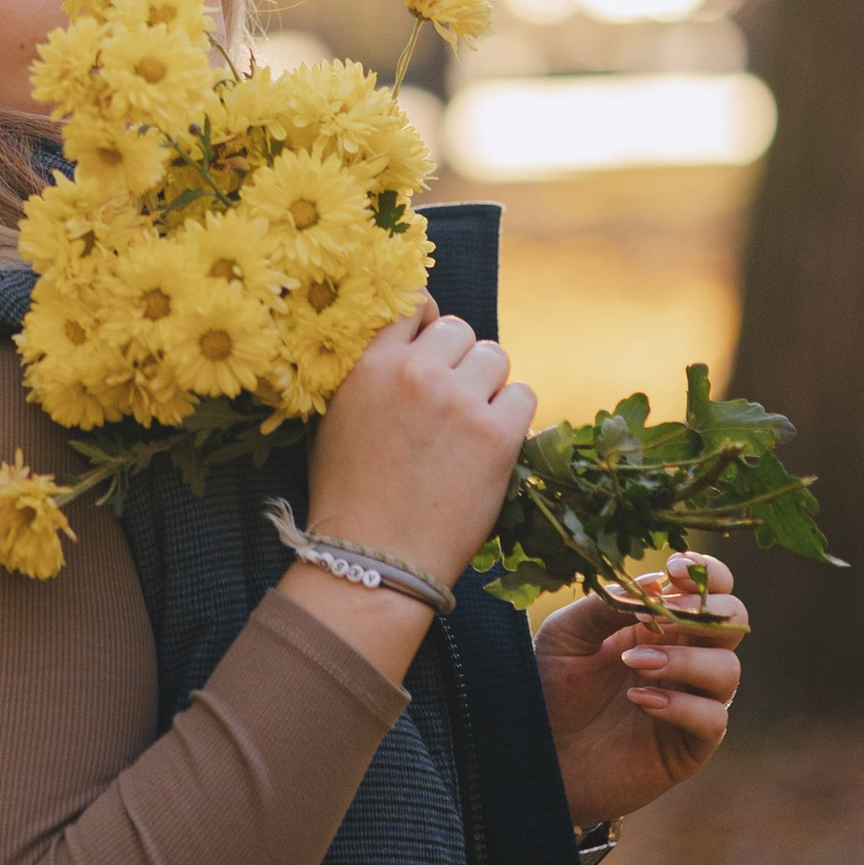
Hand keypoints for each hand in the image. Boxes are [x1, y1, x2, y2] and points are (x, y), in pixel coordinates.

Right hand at [284, 302, 535, 687]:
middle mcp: (418, 373)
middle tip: (452, 397)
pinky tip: (492, 441)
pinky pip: (524, 396)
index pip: (414, 306)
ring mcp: (461, 403)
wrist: (375, 558)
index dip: (428, 323)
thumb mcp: (339, 418)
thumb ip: (371, 373)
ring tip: (471, 422)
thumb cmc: (349, 495)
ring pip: (495, 356)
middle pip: (460, 330)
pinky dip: (512, 414)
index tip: (433, 345)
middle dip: (459, 358)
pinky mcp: (498, 436)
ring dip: (488, 383)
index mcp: (374, 365)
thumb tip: (408, 342)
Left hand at [532, 552, 746, 828]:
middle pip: (734, 622)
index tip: (675, 570)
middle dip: (709, 611)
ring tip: (634, 665)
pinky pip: (712, 718)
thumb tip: (654, 582)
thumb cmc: (550, 690)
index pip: (711, 589)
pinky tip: (640, 701)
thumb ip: (606, 605)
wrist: (539, 757)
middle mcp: (686, 658)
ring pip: (728, 669)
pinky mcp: (690, 744)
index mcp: (662, 624)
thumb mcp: (567, 636)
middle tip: (665, 616)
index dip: (707, 574)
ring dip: (686, 660)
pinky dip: (682, 705)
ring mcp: (692, 701)